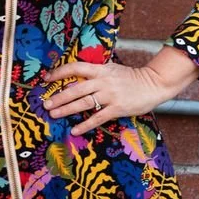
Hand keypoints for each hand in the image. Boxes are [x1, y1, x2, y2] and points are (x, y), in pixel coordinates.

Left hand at [41, 55, 191, 135]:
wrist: (153, 84)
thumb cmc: (130, 77)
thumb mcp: (112, 69)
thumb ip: (96, 72)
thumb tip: (76, 75)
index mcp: (101, 69)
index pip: (76, 68)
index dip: (60, 72)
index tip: (47, 79)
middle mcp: (103, 81)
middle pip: (76, 88)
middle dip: (59, 97)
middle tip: (46, 104)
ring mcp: (110, 95)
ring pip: (83, 103)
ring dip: (66, 109)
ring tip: (54, 114)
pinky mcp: (117, 108)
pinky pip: (97, 118)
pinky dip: (85, 124)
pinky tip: (75, 130)